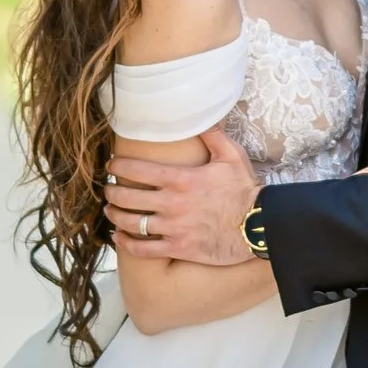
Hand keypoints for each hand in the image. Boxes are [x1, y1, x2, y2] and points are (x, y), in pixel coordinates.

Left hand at [107, 129, 262, 265]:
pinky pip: (144, 249)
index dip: (119, 166)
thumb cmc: (244, 190)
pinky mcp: (178, 247)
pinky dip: (127, 244)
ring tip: (110, 210)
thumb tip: (201, 117)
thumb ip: (212, 135)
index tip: (111, 165)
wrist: (259, 225)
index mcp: (180, 179)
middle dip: (112, 191)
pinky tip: (119, 238)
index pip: (137, 170)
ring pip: (131, 223)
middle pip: (128, 197)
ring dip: (115, 216)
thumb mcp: (231, 156)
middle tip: (108, 188)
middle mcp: (171, 203)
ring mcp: (173, 227)